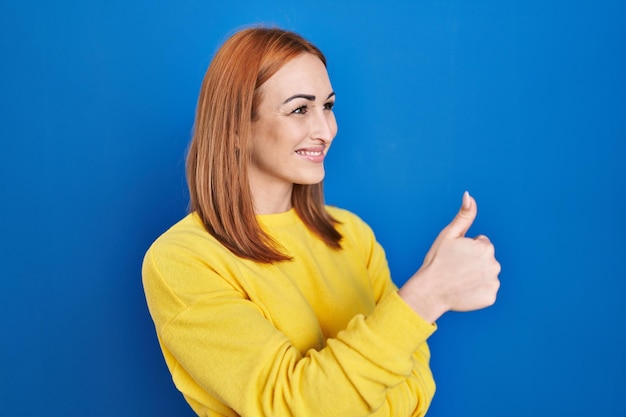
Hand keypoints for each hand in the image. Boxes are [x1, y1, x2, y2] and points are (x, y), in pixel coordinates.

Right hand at [398, 192, 500, 322]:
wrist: (429, 291)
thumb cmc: (437, 261)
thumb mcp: (449, 235)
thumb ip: (464, 216)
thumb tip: (469, 195)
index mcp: (485, 247)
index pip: (481, 244)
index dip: (466, 249)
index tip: (455, 256)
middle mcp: (494, 264)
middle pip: (486, 259)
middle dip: (473, 261)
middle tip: (456, 268)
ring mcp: (493, 282)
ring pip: (487, 274)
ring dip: (476, 276)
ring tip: (459, 279)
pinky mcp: (490, 297)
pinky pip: (486, 291)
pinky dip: (477, 291)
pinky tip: (464, 290)